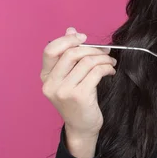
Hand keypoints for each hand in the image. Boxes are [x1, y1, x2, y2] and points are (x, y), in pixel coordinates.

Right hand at [41, 27, 116, 157]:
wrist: (82, 127)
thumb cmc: (78, 100)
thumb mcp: (71, 77)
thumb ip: (69, 55)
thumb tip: (71, 30)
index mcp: (46, 77)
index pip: (50, 50)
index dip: (67, 40)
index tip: (84, 38)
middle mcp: (51, 84)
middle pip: (71, 53)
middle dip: (93, 49)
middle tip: (106, 52)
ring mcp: (64, 91)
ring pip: (86, 62)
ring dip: (103, 59)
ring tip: (110, 62)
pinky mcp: (79, 96)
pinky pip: (96, 72)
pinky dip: (107, 68)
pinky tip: (111, 72)